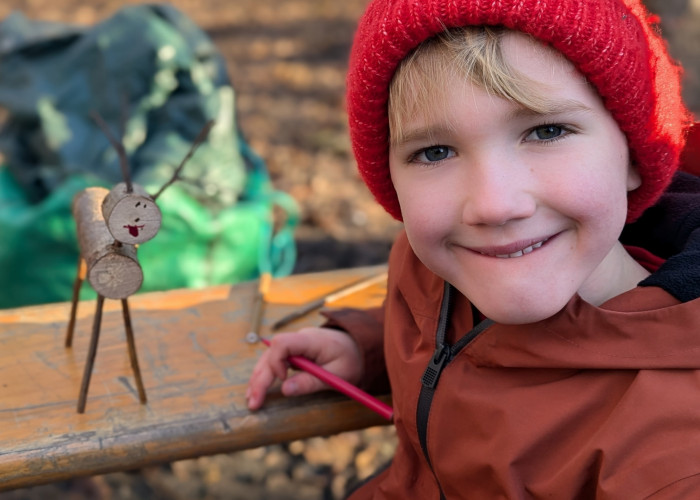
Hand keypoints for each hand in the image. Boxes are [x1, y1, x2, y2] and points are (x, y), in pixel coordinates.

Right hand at [246, 327, 363, 410]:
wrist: (359, 347)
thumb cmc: (351, 360)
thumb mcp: (337, 375)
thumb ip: (311, 382)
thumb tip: (284, 390)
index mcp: (311, 340)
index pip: (283, 343)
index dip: (276, 362)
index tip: (282, 380)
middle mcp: (299, 339)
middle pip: (271, 354)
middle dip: (260, 378)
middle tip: (254, 403)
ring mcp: (295, 345)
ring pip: (269, 358)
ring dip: (259, 378)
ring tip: (251, 400)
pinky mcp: (293, 352)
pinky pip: (274, 361)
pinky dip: (266, 376)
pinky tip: (257, 390)